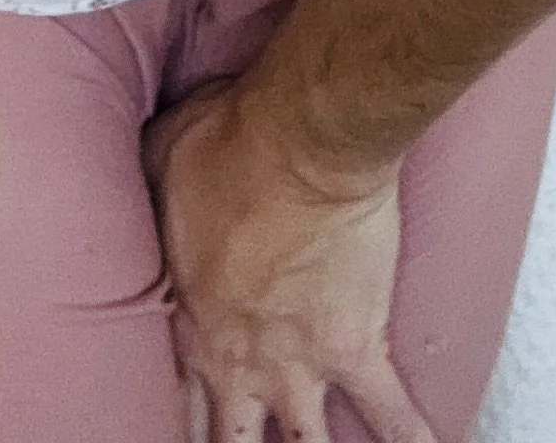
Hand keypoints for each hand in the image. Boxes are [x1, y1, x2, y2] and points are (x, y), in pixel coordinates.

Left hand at [144, 81, 436, 442]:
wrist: (302, 142)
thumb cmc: (227, 143)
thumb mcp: (160, 163)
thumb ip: (152, 195)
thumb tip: (144, 179)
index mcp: (193, 326)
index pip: (177, 401)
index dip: (178, 419)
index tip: (183, 423)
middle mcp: (244, 365)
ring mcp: (302, 365)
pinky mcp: (358, 347)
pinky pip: (392, 413)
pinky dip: (411, 441)